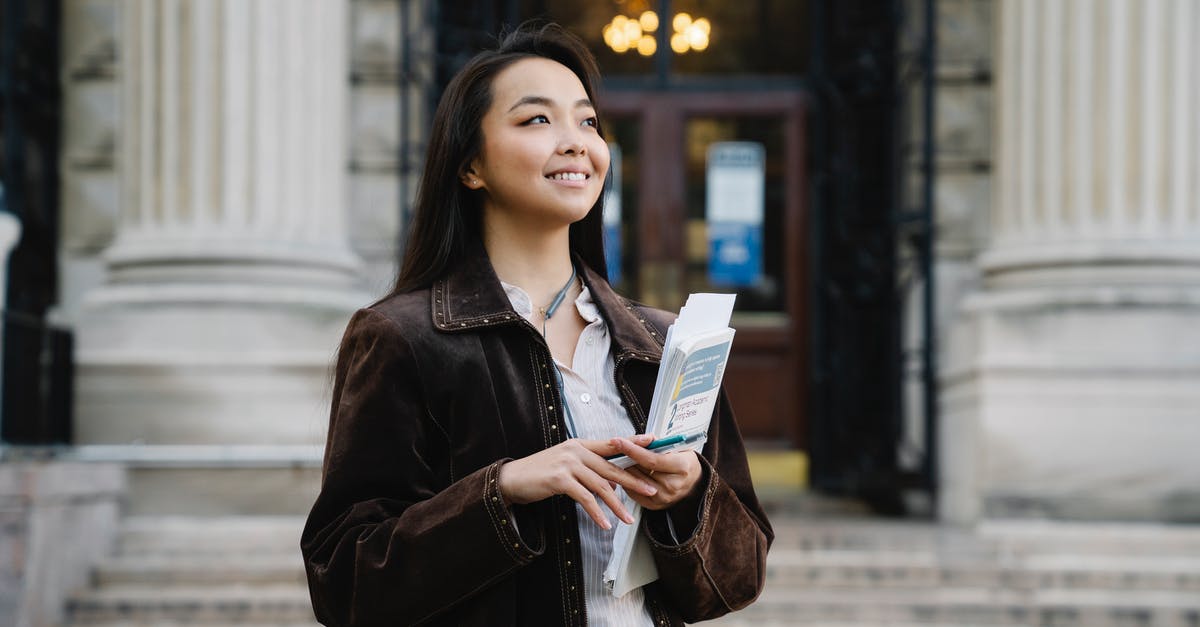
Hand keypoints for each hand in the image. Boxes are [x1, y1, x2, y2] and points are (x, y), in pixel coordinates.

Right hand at [498, 435, 658, 528]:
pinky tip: (604, 523)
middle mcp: (576, 451)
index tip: (652, 440)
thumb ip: (589, 471)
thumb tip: (612, 485)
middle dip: (633, 481)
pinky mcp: (560, 479)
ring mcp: (568, 463)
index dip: (632, 442)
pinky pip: (585, 498)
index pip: (611, 443)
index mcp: (580, 445)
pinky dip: (596, 512)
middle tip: (650, 491)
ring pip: (601, 486)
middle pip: (611, 468)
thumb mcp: (567, 466)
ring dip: (616, 505)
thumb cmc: (540, 473)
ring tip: (628, 518)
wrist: (513, 479)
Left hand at [609, 437, 702, 510]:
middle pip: (641, 471)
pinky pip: (633, 493)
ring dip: (624, 469)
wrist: (694, 482)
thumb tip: (642, 438)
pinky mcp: (655, 506)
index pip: (651, 460)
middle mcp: (673, 486)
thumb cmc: (683, 461)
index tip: (617, 441)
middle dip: (625, 458)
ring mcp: (664, 498)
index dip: (632, 450)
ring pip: (634, 481)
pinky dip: (627, 481)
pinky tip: (625, 472)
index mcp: (681, 467)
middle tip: (615, 448)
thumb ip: (659, 443)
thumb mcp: (677, 447)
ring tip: (621, 459)